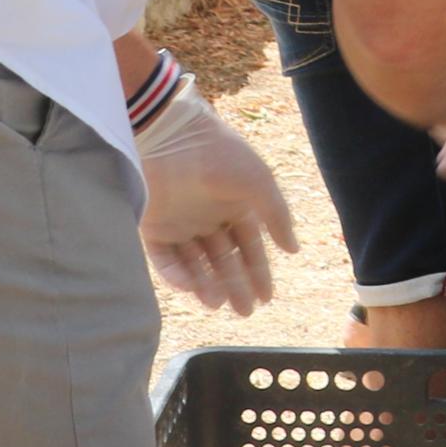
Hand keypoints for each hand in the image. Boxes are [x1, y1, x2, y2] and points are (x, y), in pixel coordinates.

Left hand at [133, 83, 290, 312]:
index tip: (267, 297)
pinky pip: (165, 259)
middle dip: (235, 286)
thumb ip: (278, 217)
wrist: (171, 135)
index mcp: (236, 207)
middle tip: (245, 311)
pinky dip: (178, 274)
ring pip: (195, 264)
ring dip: (208, 284)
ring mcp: (179, 224)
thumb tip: (293, 250)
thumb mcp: (259, 184)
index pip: (249, 247)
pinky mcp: (151, 227)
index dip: (259, 272)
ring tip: (219, 304)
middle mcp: (208, 219)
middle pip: (223, 260)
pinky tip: (193, 287)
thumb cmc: (221, 155)